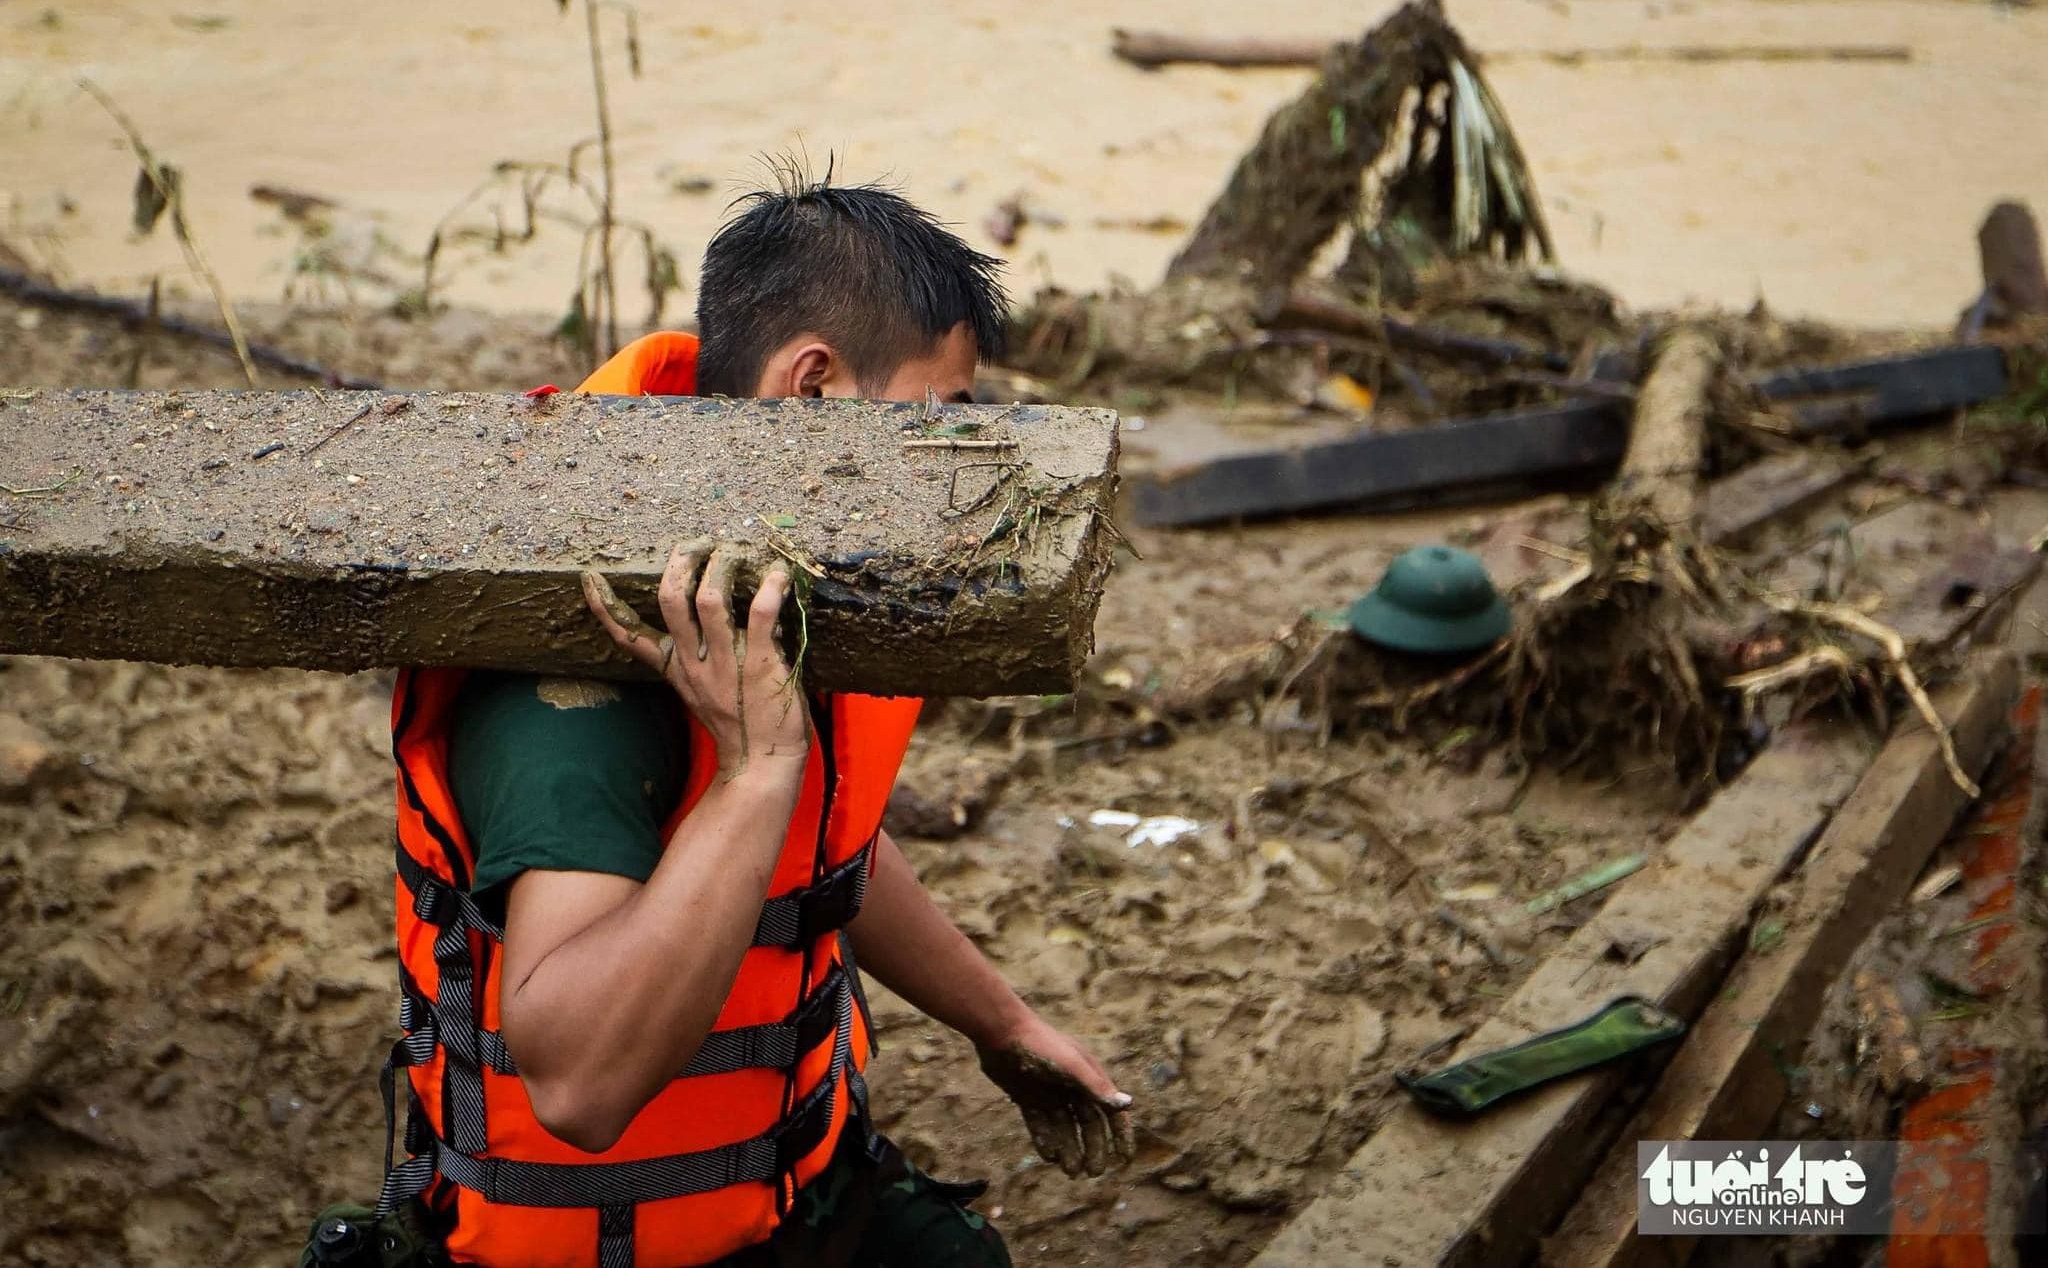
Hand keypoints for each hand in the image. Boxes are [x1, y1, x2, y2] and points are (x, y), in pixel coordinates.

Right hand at [582, 540, 810, 778]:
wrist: (763, 763)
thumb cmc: (737, 721)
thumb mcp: (699, 690)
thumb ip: (692, 658)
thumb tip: (699, 619)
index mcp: (676, 667)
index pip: (630, 636)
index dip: (605, 607)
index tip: (588, 578)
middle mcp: (695, 660)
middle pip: (672, 599)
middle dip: (682, 562)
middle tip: (699, 544)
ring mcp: (726, 660)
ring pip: (710, 598)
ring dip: (723, 566)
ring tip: (736, 552)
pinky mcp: (760, 662)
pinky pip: (760, 613)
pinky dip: (769, 587)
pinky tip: (777, 573)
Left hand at [977, 1014, 1134, 1177]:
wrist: (1001, 1033)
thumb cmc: (1041, 1045)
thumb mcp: (1071, 1065)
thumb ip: (1096, 1086)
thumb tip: (1128, 1104)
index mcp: (1089, 1077)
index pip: (1111, 1110)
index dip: (1120, 1134)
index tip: (1125, 1158)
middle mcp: (1072, 1087)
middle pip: (1088, 1125)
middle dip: (1094, 1149)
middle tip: (1093, 1173)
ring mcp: (1049, 1093)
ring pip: (1064, 1128)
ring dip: (1070, 1150)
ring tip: (1071, 1172)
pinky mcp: (1028, 1098)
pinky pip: (1040, 1125)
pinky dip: (1046, 1140)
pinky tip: (1050, 1157)